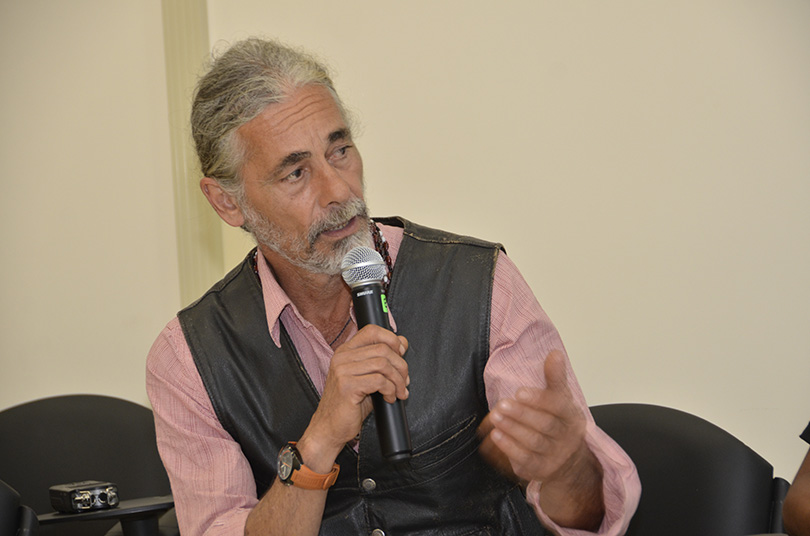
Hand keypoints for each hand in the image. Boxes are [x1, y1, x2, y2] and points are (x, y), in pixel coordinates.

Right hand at [298, 325, 408, 469]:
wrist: (330, 428)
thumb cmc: (349, 405)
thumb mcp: (369, 378)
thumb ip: (383, 361)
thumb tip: (403, 343)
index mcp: (346, 352)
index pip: (372, 330)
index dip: (392, 340)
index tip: (401, 355)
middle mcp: (342, 357)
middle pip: (383, 348)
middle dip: (401, 366)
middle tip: (403, 382)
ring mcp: (343, 371)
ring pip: (383, 364)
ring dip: (397, 380)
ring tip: (398, 392)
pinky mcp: (347, 386)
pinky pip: (379, 380)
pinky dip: (390, 390)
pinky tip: (388, 398)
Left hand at [478, 350, 603, 528]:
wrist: (568, 461)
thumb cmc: (559, 423)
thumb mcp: (560, 399)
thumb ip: (555, 377)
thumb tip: (555, 354)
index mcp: (573, 417)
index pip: (559, 407)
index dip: (539, 400)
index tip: (519, 391)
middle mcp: (567, 438)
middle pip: (545, 426)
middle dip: (521, 415)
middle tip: (501, 404)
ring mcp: (555, 457)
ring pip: (534, 444)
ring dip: (512, 430)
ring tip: (495, 418)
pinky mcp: (541, 470)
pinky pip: (525, 461)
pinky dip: (509, 449)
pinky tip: (496, 437)